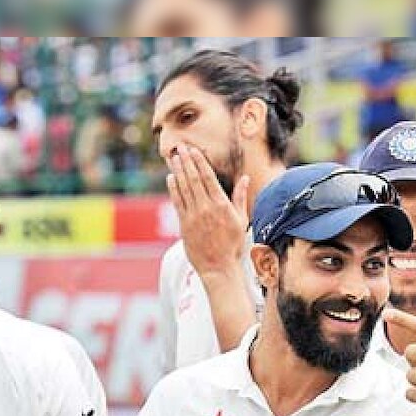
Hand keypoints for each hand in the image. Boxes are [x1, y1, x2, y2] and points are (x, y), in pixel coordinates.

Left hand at [166, 143, 250, 277]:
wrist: (219, 268)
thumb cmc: (233, 245)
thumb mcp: (241, 220)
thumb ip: (240, 197)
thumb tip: (245, 178)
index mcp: (221, 205)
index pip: (208, 177)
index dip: (199, 161)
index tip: (193, 150)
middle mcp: (206, 208)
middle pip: (193, 179)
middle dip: (186, 161)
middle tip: (180, 147)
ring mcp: (194, 216)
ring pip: (183, 188)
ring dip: (178, 171)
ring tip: (174, 158)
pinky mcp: (184, 225)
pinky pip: (177, 202)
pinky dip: (173, 188)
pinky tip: (171, 177)